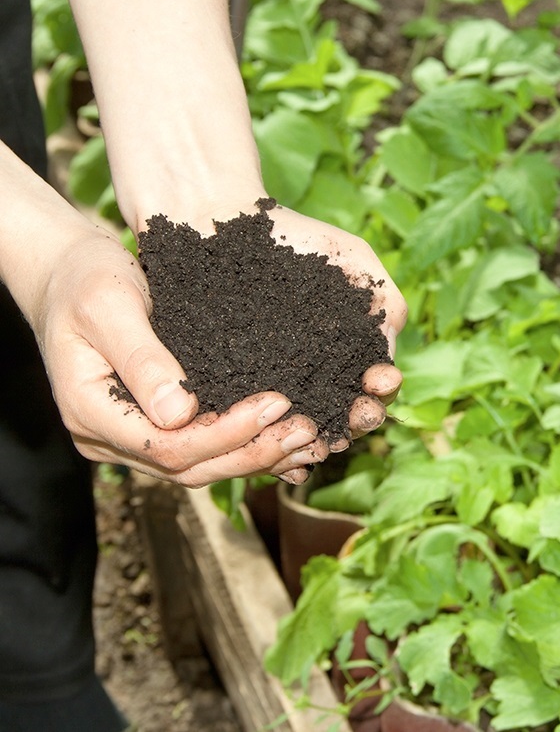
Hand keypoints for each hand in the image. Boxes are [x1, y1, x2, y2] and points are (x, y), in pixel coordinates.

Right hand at [31, 225, 328, 486]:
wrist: (67, 276)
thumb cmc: (83, 281)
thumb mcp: (107, 306)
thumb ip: (141, 358)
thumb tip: (179, 413)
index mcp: (92, 412)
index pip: (168, 446)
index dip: (226, 433)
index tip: (276, 403)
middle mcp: (111, 438)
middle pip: (189, 467)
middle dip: (253, 451)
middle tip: (307, 430)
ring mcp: (131, 438)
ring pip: (201, 467)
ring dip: (257, 457)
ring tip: (309, 441)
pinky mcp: (154, 427)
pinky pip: (203, 450)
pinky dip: (246, 449)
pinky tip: (288, 450)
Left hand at [177, 199, 406, 453]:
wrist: (224, 223)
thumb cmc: (296, 239)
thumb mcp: (354, 261)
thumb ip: (385, 302)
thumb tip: (389, 359)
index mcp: (346, 357)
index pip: (372, 390)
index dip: (381, 391)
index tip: (380, 381)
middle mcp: (312, 380)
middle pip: (342, 418)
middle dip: (358, 420)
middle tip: (360, 412)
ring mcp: (271, 387)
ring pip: (299, 427)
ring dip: (316, 439)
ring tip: (322, 436)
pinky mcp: (228, 388)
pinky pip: (248, 420)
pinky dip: (264, 434)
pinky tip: (274, 434)